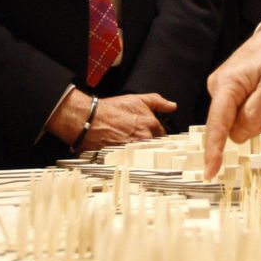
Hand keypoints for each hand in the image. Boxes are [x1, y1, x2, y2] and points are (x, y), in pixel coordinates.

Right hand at [48, 90, 174, 151]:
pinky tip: (122, 152)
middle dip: (149, 142)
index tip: (150, 133)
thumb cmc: (110, 110)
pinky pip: (133, 161)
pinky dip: (130, 158)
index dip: (156, 133)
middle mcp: (145, 140)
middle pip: (154, 145)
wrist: (89, 120)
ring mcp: (135, 151)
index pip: (163, 134)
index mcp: (150, 126)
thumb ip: (158, 102)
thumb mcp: (137, 99)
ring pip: (144, 154)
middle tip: (136, 138)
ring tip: (128, 145)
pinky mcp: (124, 160)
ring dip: (140, 152)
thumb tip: (171, 106)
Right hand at [202, 19, 260, 178]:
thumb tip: (237, 135)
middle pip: (231, 127)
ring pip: (239, 123)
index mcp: (226, 85)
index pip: (217, 124)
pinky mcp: (232, 92)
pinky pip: (242, 115)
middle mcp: (218, 88)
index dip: (213, 150)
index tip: (210, 172)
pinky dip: (259, 113)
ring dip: (260, 119)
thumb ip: (255, 114)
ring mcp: (224, 90)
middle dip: (255, 125)